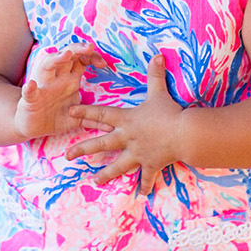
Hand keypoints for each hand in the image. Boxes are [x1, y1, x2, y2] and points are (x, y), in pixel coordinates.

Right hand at [14, 43, 103, 139]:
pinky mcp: (30, 100)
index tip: (103, 64)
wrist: (32, 127)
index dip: (91, 57)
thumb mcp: (76, 119)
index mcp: (68, 80)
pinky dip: (30, 88)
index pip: (81, 61)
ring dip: (56, 59)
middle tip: (89, 47)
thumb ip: (93, 118)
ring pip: (47, 66)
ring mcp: (43, 87)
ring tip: (65, 55)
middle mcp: (56, 78)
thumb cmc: (54, 117)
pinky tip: (32, 85)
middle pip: (66, 56)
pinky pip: (29, 92)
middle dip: (77, 49)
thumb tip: (112, 127)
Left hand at [65, 54, 184, 193]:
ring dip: (106, 174)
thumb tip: (157, 54)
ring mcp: (137, 153)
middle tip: (67, 156)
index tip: (70, 114)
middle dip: (82, 149)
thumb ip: (155, 74)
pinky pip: (146, 177)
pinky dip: (144, 185)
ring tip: (94, 181)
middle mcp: (127, 138)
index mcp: (126, 119)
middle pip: (101, 144)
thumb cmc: (169, 112)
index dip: (85, 113)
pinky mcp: (150, 164)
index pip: (101, 115)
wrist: (183, 134)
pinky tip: (140, 195)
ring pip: (117, 165)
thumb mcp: (159, 92)